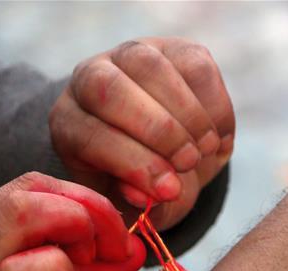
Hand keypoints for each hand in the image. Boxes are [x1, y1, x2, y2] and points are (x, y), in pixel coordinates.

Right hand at [0, 172, 145, 270]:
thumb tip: (129, 249)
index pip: (26, 188)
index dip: (80, 202)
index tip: (110, 237)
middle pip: (30, 188)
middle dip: (88, 208)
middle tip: (115, 246)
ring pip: (23, 210)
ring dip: (78, 226)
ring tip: (94, 262)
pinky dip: (62, 268)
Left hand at [51, 38, 234, 229]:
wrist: (162, 156)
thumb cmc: (137, 185)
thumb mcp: (130, 205)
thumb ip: (136, 202)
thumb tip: (150, 195)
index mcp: (69, 124)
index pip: (89, 134)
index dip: (132, 163)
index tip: (169, 190)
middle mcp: (87, 80)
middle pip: (110, 89)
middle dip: (157, 130)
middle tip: (189, 163)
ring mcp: (128, 57)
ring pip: (151, 68)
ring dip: (187, 114)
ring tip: (205, 150)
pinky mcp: (172, 48)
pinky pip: (193, 65)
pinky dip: (213, 104)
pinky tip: (218, 137)